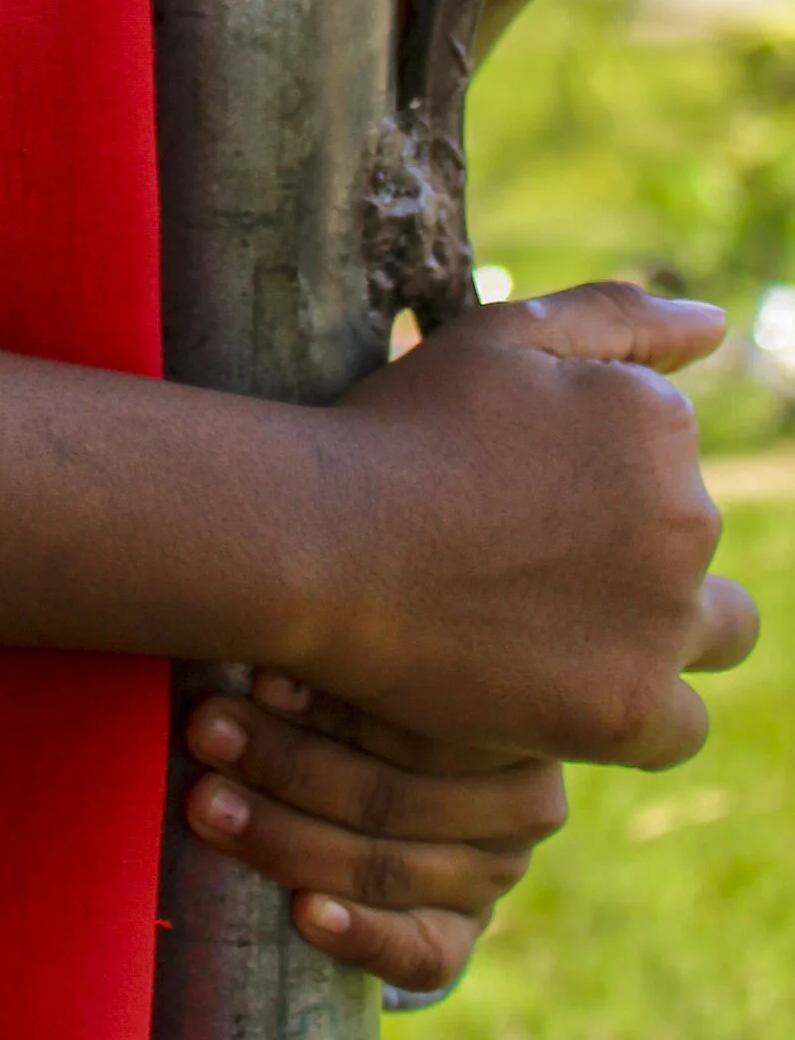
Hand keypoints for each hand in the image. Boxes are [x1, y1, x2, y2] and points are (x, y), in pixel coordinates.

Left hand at [185, 671, 563, 990]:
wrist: (380, 772)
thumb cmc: (357, 675)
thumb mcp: (364, 649)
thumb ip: (337, 635)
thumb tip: (262, 627)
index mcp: (513, 711)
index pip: (425, 713)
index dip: (332, 697)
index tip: (256, 675)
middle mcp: (523, 799)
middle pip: (395, 792)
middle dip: (285, 761)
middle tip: (204, 732)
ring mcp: (493, 874)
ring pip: (387, 866)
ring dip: (286, 838)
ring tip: (208, 806)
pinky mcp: (458, 936)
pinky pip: (419, 953)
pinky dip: (359, 935)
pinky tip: (305, 916)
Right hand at [310, 281, 754, 761]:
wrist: (322, 541)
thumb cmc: (400, 429)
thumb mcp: (499, 337)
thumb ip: (617, 315)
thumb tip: (716, 323)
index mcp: (658, 423)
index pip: (666, 456)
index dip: (588, 474)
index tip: (511, 491)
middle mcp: (687, 518)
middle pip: (687, 540)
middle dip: (624, 546)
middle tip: (513, 556)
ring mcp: (664, 620)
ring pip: (714, 631)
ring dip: (660, 626)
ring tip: (557, 621)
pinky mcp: (630, 707)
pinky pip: (683, 724)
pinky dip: (638, 707)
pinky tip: (566, 685)